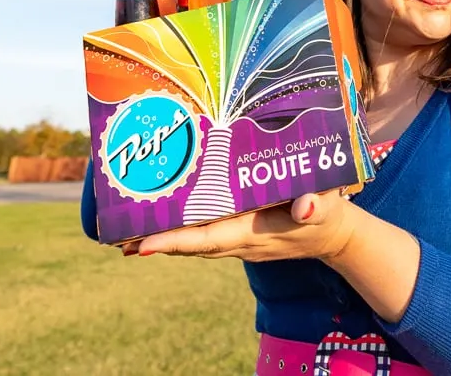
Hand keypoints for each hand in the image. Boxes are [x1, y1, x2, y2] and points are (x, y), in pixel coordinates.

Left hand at [129, 191, 359, 262]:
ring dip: (161, 242)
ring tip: (126, 237)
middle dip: (155, 243)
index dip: (174, 241)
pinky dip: (179, 235)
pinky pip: (202, 237)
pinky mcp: (239, 236)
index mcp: (254, 232)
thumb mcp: (326, 206)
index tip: (143, 245)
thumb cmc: (328, 214)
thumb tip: (304, 207)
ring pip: (192, 244)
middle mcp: (239, 242)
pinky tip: (159, 228)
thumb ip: (316, 205)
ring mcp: (238, 241)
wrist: (333, 235)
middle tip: (117, 239)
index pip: (207, 238)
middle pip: (189, 245)